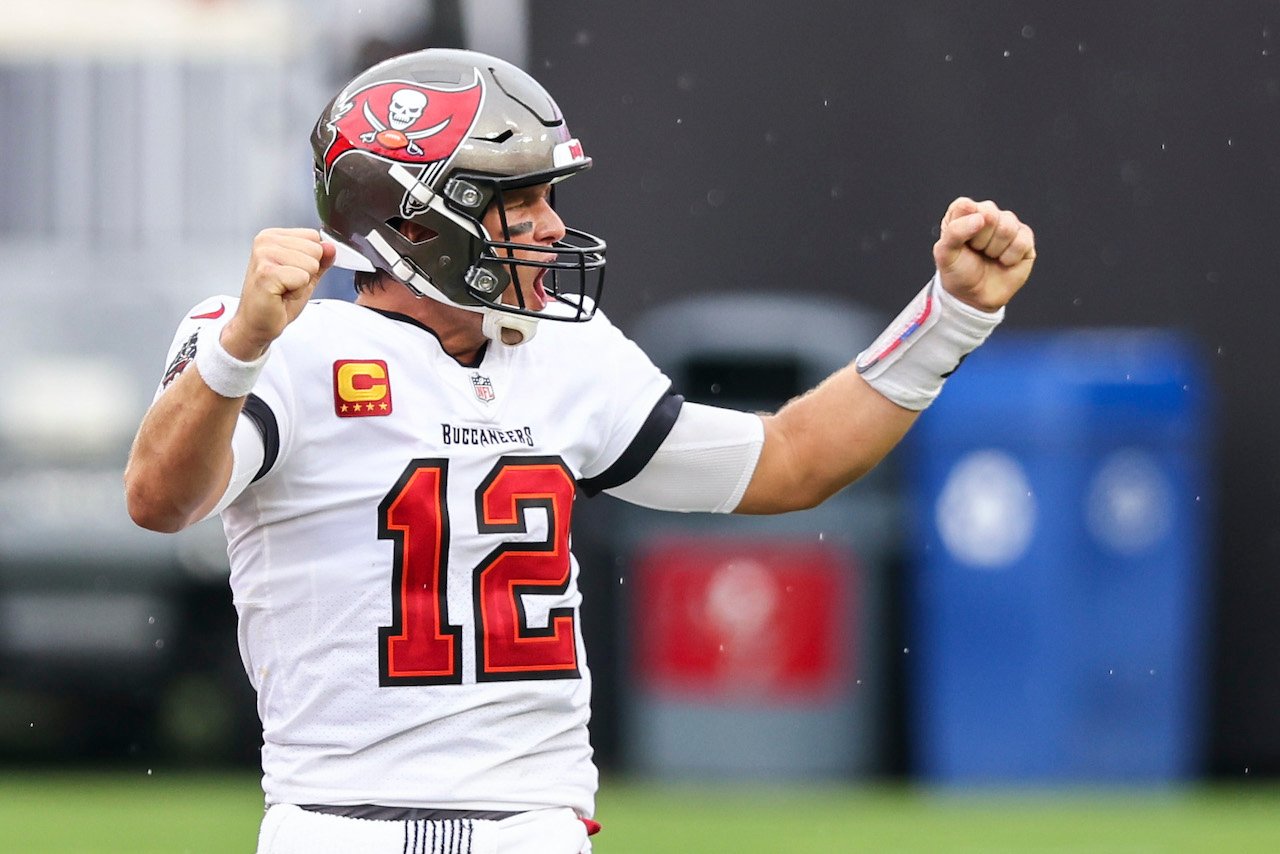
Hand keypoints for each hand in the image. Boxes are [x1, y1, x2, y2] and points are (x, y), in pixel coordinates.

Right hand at [222, 228, 335, 359]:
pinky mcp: (266, 272)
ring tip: (283, 289)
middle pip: (315, 249)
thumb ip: (320, 260)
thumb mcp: (306, 276)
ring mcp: (264, 255)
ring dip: (301, 283)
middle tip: (287, 284)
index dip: (311, 260)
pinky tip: (280, 294)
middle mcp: (266, 241)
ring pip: (311, 264)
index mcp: (273, 236)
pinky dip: (296, 291)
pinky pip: (302, 277)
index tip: (292, 273)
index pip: (313, 236)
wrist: (257, 323)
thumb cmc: (276, 300)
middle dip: (307, 272)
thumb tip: (330, 247)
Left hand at [933, 198, 1035, 311]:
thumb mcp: (945, 253)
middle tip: (976, 251)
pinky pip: (1021, 241)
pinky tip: (1004, 261)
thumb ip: (955, 231)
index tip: (960, 244)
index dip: (963, 228)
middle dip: (980, 240)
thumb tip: (982, 217)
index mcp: (964, 211)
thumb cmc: (958, 271)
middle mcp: (987, 213)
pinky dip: (1009, 257)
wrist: (974, 296)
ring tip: (989, 256)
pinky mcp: (1025, 237)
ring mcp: (1008, 224)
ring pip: (1007, 227)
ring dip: (994, 249)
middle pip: (989, 214)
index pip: (965, 206)